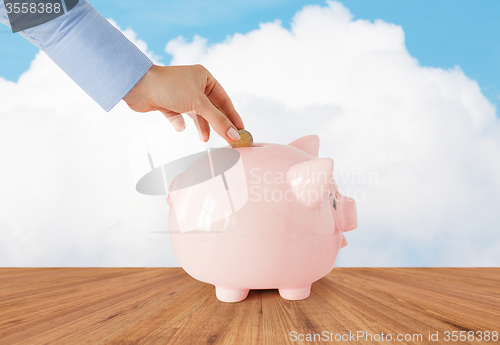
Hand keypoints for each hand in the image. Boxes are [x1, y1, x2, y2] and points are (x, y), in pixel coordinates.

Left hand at [123, 64, 243, 142]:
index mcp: (204, 78)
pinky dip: (181, 123)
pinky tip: (180, 127)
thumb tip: (234, 135)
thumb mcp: (199, 104)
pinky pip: (179, 116)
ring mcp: (181, 95)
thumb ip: (218, 121)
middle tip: (228, 139)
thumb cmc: (169, 86)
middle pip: (211, 109)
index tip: (241, 130)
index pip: (224, 100)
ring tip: (204, 138)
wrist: (138, 86)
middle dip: (218, 124)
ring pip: (196, 114)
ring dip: (201, 126)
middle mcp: (194, 85)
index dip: (233, 116)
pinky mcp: (168, 103)